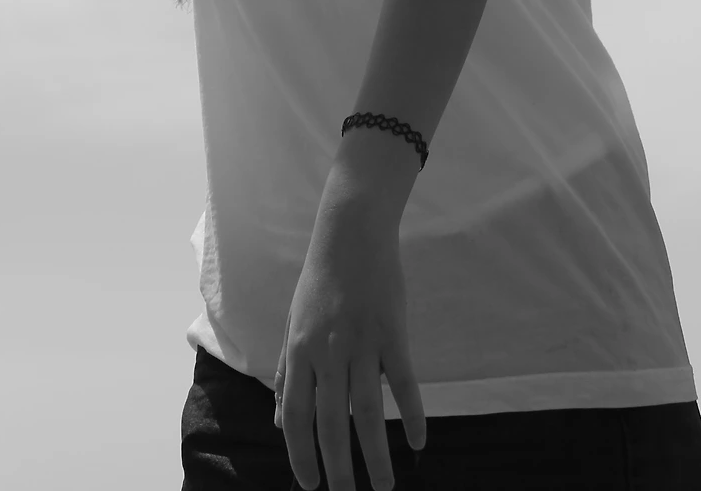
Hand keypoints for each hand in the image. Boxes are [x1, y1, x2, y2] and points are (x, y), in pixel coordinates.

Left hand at [274, 203, 425, 490]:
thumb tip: (281, 423)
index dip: (302, 454)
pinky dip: (413, 415)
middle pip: (332, 422)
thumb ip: (289, 374)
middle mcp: (328, 352)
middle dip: (339, 467)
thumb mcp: (293, 324)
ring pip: (369, 412)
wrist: (350, 234)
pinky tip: (419, 444)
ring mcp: (362, 344)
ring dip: (376, 454)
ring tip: (383, 487)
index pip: (297, 415)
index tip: (311, 485)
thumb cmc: (319, 281)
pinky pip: (404, 383)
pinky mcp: (392, 334)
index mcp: (300, 350)